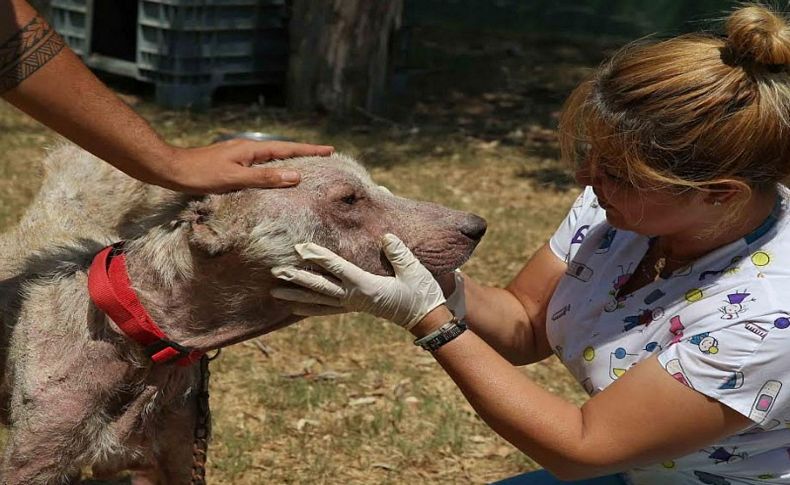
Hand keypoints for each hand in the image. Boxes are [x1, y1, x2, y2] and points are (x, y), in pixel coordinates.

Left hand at [152, 140, 333, 193]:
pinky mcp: (230, 164)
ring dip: (289, 160)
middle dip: (303, 153)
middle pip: (282, 150)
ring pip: (271, 158)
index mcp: (251, 150)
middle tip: (324, 155)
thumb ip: (265, 178)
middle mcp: (247, 150)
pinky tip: (273, 176)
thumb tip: (296, 175)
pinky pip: (260, 165)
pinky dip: (273, 168)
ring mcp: (238, 156)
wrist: (169, 169)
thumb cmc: (200, 174)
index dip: (309, 150)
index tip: (330, 149)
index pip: (288, 149)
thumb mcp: (235, 178)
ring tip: (305, 166)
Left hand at [270, 234, 445, 328]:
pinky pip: (326, 308)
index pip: (338, 269)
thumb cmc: (421, 293)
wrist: (425, 319)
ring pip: (318, 300)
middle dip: (298, 278)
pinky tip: (293, 308)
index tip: (300, 248)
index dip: (319, 257)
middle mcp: (355, 298)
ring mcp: (353, 305)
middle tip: (276, 271)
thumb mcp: (414, 270)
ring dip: (296, 296)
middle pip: (320, 287)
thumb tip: (386, 236)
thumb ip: (399, 253)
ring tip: (273, 293)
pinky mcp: (354, 308)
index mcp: (367, 287)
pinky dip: (308, 308)